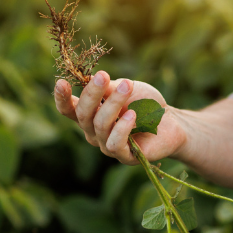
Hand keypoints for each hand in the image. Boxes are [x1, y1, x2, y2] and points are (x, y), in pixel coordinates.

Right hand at [53, 71, 186, 164]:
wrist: (171, 121)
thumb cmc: (145, 102)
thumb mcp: (125, 88)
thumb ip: (108, 87)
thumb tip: (91, 81)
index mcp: (90, 115)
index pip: (69, 110)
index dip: (62, 99)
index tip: (61, 82)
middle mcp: (94, 132)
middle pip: (83, 115)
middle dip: (92, 93)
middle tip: (103, 75)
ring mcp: (107, 146)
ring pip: (100, 125)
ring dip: (113, 104)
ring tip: (128, 86)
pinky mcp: (125, 157)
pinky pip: (115, 144)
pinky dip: (122, 128)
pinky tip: (133, 115)